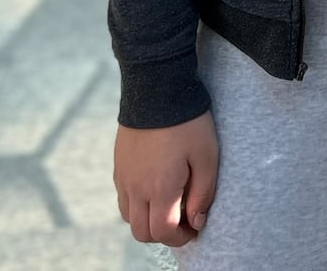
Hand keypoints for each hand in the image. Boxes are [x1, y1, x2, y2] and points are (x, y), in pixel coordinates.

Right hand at [113, 110, 217, 246]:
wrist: (157, 88)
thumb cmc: (188, 122)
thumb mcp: (207, 155)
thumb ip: (203, 193)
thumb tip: (197, 221)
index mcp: (160, 188)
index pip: (164, 232)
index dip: (181, 238)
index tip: (195, 228)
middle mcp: (136, 188)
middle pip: (141, 233)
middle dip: (163, 234)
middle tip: (183, 219)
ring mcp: (123, 177)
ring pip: (129, 218)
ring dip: (148, 220)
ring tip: (169, 203)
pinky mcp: (119, 165)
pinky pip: (123, 198)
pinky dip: (137, 204)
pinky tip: (155, 186)